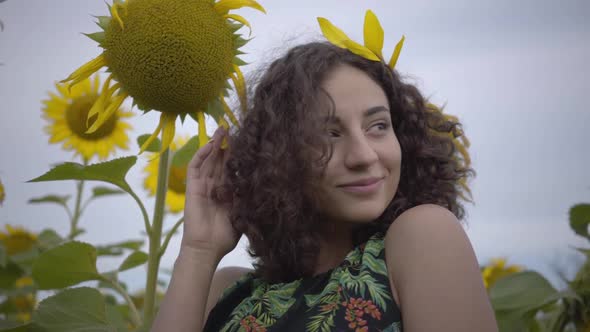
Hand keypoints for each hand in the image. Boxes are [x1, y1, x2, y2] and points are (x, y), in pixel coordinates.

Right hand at [181, 126, 238, 260]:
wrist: (207, 248)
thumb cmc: (225, 236)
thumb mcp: (243, 212)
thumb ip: (248, 196)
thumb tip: (260, 180)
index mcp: (226, 192)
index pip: (231, 168)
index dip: (236, 154)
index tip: (245, 140)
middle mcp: (214, 186)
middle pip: (219, 160)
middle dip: (225, 144)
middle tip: (232, 127)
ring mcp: (202, 186)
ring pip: (208, 160)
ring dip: (214, 144)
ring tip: (222, 129)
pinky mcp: (192, 188)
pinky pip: (195, 167)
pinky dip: (201, 154)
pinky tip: (211, 144)